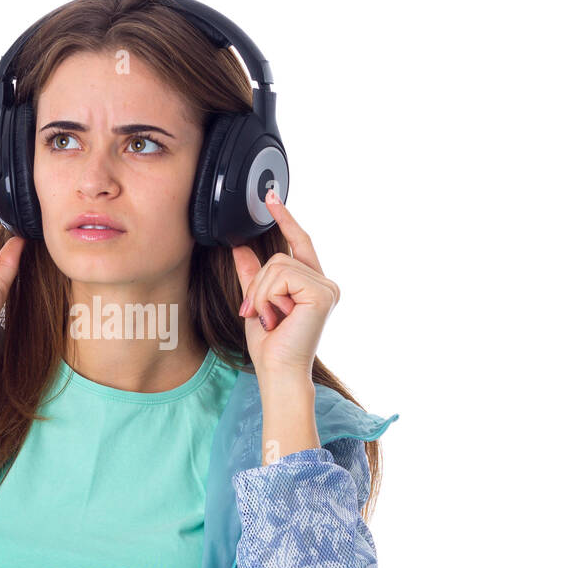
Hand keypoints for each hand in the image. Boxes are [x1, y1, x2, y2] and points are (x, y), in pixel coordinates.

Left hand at [231, 190, 339, 377]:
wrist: (278, 370)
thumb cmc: (271, 345)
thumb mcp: (257, 302)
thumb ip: (252, 275)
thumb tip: (240, 247)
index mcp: (313, 284)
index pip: (299, 242)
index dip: (284, 218)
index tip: (270, 196)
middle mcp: (325, 283)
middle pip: (279, 257)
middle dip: (259, 286)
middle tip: (263, 314)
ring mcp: (326, 287)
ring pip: (277, 266)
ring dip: (262, 294)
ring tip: (271, 318)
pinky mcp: (322, 293)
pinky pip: (282, 277)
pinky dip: (269, 297)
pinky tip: (278, 317)